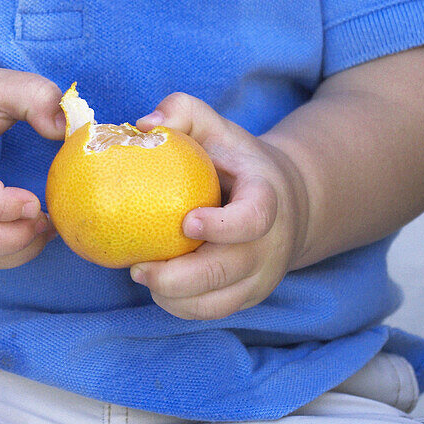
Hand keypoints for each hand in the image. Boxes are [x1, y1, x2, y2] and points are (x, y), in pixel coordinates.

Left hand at [132, 93, 309, 319]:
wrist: (286, 201)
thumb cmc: (235, 160)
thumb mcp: (216, 127)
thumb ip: (182, 111)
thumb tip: (142, 125)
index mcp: (267, 199)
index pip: (253, 220)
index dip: (222, 227)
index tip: (187, 223)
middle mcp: (270, 244)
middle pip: (228, 273)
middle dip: (179, 278)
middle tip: (138, 268)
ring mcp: (261, 276)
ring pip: (217, 303)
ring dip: (174, 297)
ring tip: (140, 274)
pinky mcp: (247, 296)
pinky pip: (211, 312)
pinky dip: (179, 306)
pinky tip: (154, 285)